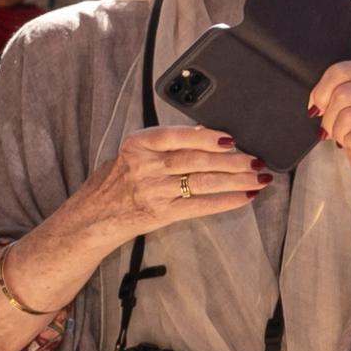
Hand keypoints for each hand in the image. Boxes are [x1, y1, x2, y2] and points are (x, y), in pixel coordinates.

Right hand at [59, 124, 269, 251]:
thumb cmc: (117, 180)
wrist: (91, 218)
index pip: (176, 136)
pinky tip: (245, 197)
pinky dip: (226, 201)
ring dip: (236, 180)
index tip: (231, 138)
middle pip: (196, 160)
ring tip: (259, 177)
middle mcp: (145, 167)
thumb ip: (167, 143)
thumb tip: (208, 132)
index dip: (206, 137)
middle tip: (257, 159)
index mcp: (138, 144)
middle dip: (232, 161)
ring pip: (203, 182)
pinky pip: (200, 206)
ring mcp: (154, 192)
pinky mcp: (161, 214)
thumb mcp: (135, 153)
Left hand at [310, 57, 350, 199]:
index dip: (321, 92)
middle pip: (343, 94)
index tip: (318, 107)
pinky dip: (350, 143)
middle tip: (329, 128)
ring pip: (349, 116)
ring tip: (344, 136)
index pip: (340, 71)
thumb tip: (316, 104)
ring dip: (338, 132)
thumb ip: (332, 91)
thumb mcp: (345, 100)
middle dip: (329, 116)